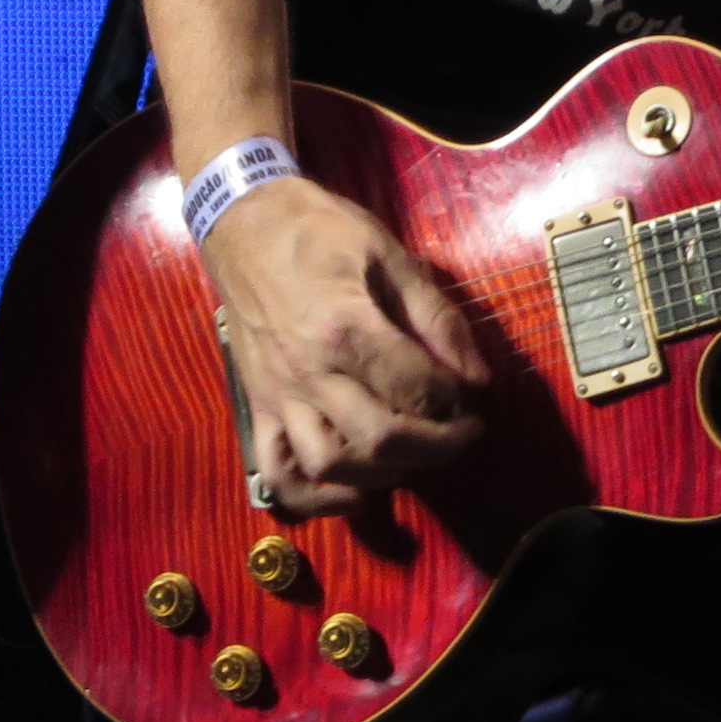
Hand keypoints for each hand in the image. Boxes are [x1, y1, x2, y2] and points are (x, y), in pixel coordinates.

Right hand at [195, 175, 489, 519]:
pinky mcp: (258, 408)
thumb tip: (477, 378)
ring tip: (411, 452)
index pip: (416, 389)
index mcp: (346, 327)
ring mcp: (279, 396)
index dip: (456, 402)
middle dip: (436, 447)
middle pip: (381, 440)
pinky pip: (279, 475)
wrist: (243, 222)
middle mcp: (310, 372)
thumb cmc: (321, 231)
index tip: (471, 396)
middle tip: (460, 433)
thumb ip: (437, 318)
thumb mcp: (390, 255)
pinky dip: (317, 499)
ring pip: (331, 467)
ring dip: (382, 473)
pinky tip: (354, 493)